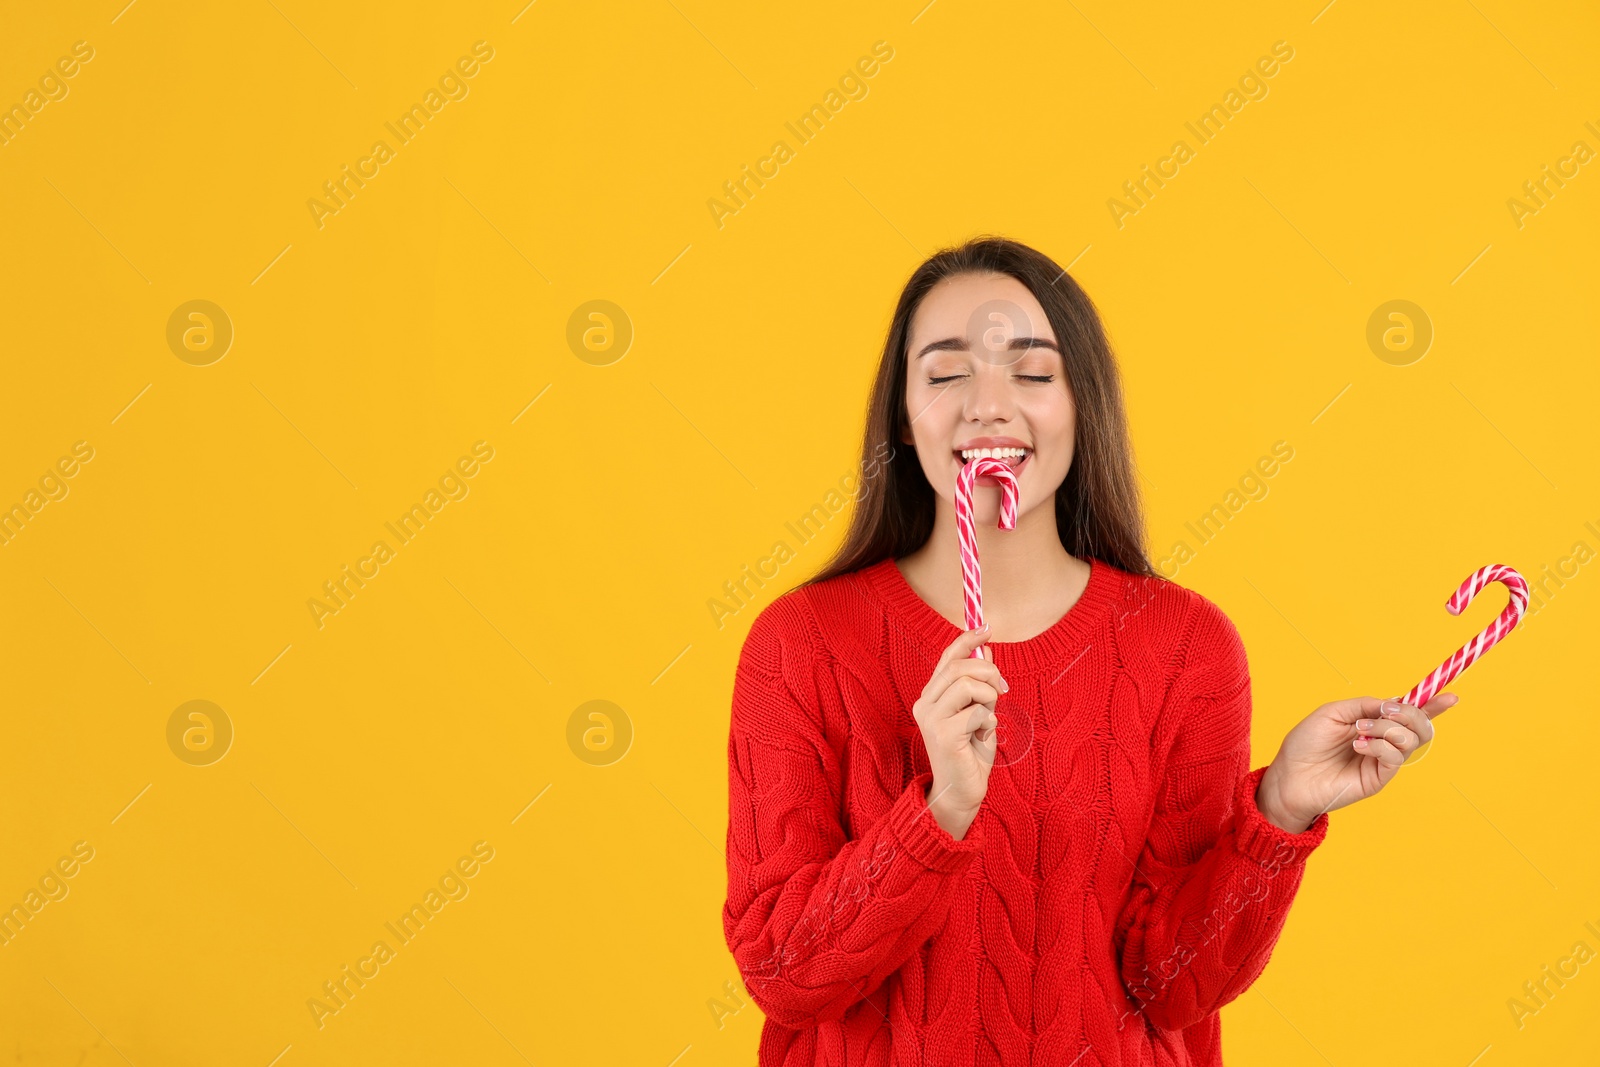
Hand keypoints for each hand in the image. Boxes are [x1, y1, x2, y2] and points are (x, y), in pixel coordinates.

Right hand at [912, 625, 1007, 840]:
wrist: (962, 790)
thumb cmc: (970, 752)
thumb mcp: (978, 711)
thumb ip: (978, 684)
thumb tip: (986, 650)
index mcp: (931, 696)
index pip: (947, 658)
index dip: (967, 640)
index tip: (986, 628)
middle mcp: (925, 703)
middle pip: (959, 667)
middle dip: (989, 672)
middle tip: (1003, 689)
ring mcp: (931, 718)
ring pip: (968, 685)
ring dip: (989, 698)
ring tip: (989, 718)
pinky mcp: (942, 734)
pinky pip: (978, 712)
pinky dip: (989, 721)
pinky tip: (983, 736)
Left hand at [1256, 692, 1459, 832]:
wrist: (1289, 775)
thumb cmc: (1305, 743)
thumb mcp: (1333, 712)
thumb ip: (1364, 704)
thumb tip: (1392, 702)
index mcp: (1374, 723)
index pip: (1410, 714)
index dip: (1432, 705)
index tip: (1451, 696)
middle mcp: (1383, 742)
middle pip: (1421, 727)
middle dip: (1411, 713)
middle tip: (1385, 711)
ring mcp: (1382, 761)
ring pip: (1411, 740)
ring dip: (1387, 728)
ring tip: (1359, 731)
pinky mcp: (1378, 779)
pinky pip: (1396, 758)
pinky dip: (1380, 745)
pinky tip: (1358, 745)